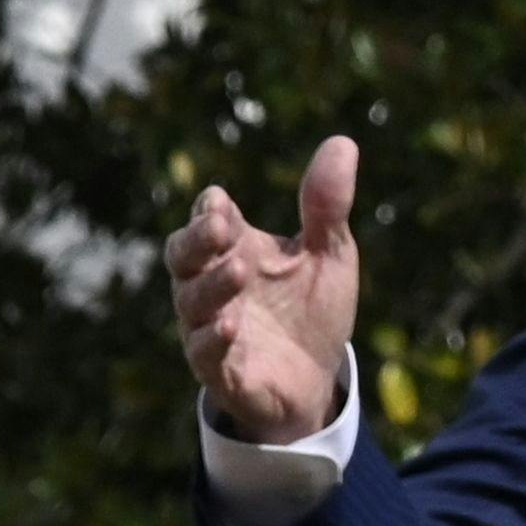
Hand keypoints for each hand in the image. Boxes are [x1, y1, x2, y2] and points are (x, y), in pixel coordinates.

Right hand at [166, 138, 361, 447]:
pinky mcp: (221, 372)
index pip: (207, 219)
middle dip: (196, 240)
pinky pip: (203, 353)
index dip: (210, 210)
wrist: (317, 382)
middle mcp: (212, 286)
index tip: (223, 203)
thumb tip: (344, 142)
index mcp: (234, 250)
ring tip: (240, 271)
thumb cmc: (312, 312)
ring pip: (190, 303)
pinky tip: (231, 325)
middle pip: (181, 255)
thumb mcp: (329, 254)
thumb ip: (327, 206)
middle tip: (221, 226)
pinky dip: (212, 338)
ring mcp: (210, 329)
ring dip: (211, 285)